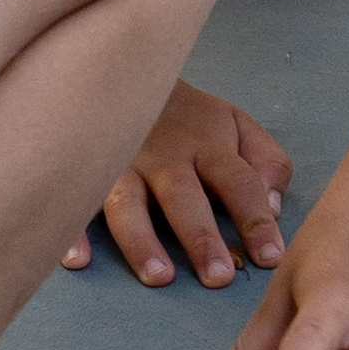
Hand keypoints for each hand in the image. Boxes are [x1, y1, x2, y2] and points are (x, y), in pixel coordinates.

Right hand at [62, 78, 291, 290]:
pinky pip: (77, 201)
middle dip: (201, 237)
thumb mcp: (238, 125)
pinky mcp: (86, 171)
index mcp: (207, 144)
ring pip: (128, 203)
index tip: (271, 259)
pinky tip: (78, 259)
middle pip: (183, 196)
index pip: (238, 182)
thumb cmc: (191, 116)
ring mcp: (120, 162)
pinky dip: (73, 229)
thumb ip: (266, 162)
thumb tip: (274, 208)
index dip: (256, 220)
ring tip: (159, 277)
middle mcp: (164, 155)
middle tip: (218, 277)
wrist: (126, 72)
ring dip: (142, 240)